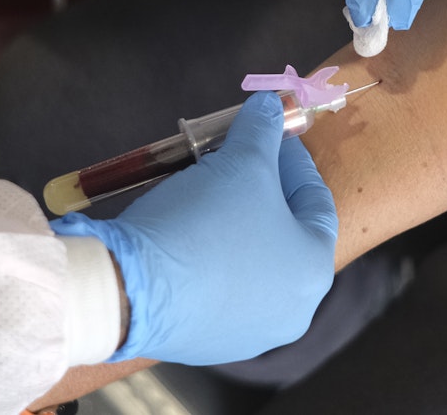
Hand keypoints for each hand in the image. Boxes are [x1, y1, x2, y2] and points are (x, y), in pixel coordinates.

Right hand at [51, 92, 337, 364]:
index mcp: (314, 269)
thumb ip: (263, 128)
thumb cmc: (206, 220)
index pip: (315, 200)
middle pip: (283, 232)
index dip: (292, 160)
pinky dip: (208, 257)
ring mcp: (250, 335)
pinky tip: (184, 233)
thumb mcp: (241, 160)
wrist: (131, 289)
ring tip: (207, 190)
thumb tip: (272, 104)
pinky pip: (216, 288)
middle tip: (237, 160)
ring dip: (233, 222)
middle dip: (261, 189)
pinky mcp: (207, 344)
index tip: (269, 136)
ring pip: (249, 261)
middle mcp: (293, 311)